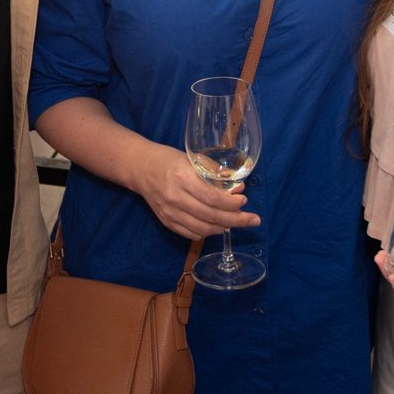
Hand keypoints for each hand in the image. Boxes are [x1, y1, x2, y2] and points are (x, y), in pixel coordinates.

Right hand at [133, 142, 259, 240]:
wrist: (140, 169)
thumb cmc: (169, 160)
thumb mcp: (192, 159)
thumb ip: (214, 174)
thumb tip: (238, 189)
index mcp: (182, 178)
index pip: (212, 198)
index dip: (232, 203)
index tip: (244, 201)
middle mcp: (175, 198)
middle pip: (211, 216)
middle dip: (236, 220)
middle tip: (253, 220)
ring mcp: (169, 212)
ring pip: (203, 228)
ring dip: (223, 227)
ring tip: (236, 222)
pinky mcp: (166, 221)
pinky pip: (191, 233)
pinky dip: (208, 232)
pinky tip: (218, 226)